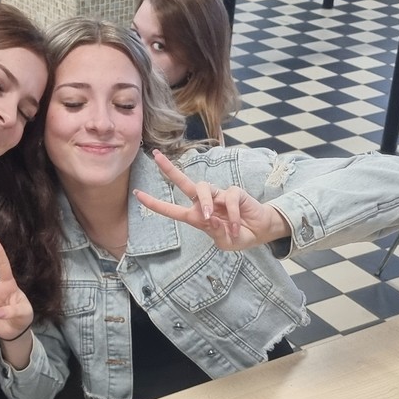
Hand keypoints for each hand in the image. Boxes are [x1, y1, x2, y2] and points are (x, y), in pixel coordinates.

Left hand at [133, 149, 290, 251]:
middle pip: (184, 183)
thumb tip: (210, 219)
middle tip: (156, 156)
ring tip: (211, 219)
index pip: (171, 209)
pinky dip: (232, 215)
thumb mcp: (224, 241)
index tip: (137, 194)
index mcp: (196, 216)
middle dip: (169, 170)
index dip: (154, 203)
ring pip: (203, 188)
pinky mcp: (234, 192)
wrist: (261, 232)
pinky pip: (229, 199)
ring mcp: (218, 195)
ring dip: (205, 203)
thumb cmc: (238, 235)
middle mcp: (204, 202)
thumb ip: (215, 232)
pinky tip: (237, 226)